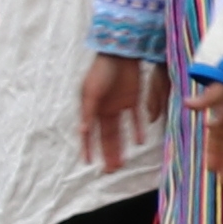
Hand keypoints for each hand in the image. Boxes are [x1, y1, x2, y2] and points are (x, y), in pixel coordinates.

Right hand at [78, 56, 164, 172]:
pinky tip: (140, 143)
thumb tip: (82, 131)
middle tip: (110, 171)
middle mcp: (105, 110)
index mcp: (91, 109)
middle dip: (107, 153)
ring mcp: (119, 105)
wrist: (120, 53)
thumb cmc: (101, 71)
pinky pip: (136, 119)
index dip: (88, 148)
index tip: (89, 164)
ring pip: (120, 131)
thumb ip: (88, 111)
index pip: (89, 134)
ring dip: (120, 146)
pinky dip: (137, 130)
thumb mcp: (91, 92)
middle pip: (106, 136)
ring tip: (122, 163)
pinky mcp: (133, 100)